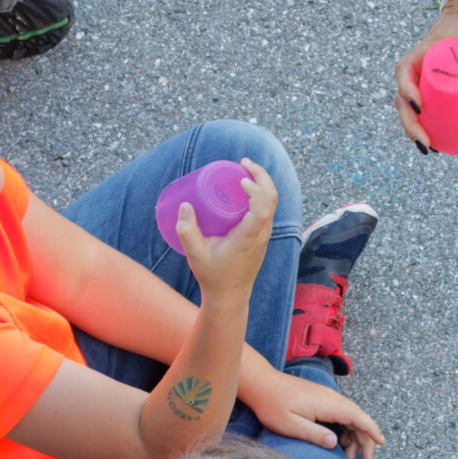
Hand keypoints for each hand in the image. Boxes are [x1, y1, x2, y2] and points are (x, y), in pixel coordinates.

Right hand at [175, 158, 274, 300]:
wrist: (230, 296)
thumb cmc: (213, 276)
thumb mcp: (195, 255)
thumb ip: (187, 232)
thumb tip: (185, 205)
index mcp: (248, 238)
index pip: (262, 208)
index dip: (257, 189)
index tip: (241, 179)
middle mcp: (261, 234)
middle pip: (272, 198)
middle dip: (261, 176)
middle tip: (243, 162)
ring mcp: (265, 234)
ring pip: (272, 202)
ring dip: (262, 182)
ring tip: (244, 168)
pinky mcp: (262, 235)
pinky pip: (267, 208)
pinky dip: (261, 192)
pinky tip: (247, 186)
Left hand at [239, 372, 386, 458]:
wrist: (262, 384)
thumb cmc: (272, 405)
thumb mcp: (290, 425)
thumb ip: (314, 434)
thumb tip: (336, 443)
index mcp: (326, 404)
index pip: (357, 416)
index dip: (371, 430)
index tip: (381, 442)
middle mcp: (331, 398)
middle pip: (358, 417)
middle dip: (366, 439)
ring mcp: (326, 397)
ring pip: (351, 415)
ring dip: (356, 435)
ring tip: (352, 457)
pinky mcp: (321, 399)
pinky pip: (342, 413)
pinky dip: (347, 428)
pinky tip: (342, 442)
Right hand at [394, 0, 457, 148]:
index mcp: (420, 54)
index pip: (404, 73)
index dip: (407, 92)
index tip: (420, 107)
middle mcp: (415, 69)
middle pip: (403, 99)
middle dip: (410, 125)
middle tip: (427, 144)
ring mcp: (421, 80)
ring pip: (408, 108)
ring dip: (414, 130)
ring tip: (431, 149)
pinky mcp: (430, 87)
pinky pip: (422, 108)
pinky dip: (425, 126)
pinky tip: (438, 144)